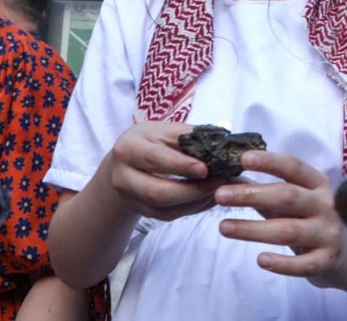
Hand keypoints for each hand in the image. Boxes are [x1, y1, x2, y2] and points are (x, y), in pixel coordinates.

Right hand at [101, 122, 231, 221]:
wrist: (121, 165)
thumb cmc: (148, 142)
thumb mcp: (163, 131)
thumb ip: (190, 136)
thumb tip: (224, 144)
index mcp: (129, 148)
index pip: (155, 159)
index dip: (180, 165)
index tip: (206, 168)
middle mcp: (123, 176)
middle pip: (158, 192)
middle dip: (193, 190)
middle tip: (221, 182)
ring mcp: (131, 198)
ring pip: (165, 209)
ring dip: (197, 201)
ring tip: (220, 189)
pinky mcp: (141, 212)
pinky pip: (169, 216)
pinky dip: (193, 208)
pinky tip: (209, 197)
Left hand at [214, 152, 345, 286]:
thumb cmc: (310, 221)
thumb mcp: (295, 202)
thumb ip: (268, 191)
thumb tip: (229, 179)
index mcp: (318, 184)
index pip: (293, 167)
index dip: (269, 161)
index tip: (243, 159)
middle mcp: (326, 206)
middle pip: (288, 196)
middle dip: (251, 195)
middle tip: (220, 195)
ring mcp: (328, 234)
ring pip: (289, 231)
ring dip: (253, 229)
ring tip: (224, 228)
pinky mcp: (326, 261)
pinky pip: (303, 265)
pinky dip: (282, 263)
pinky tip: (260, 260)